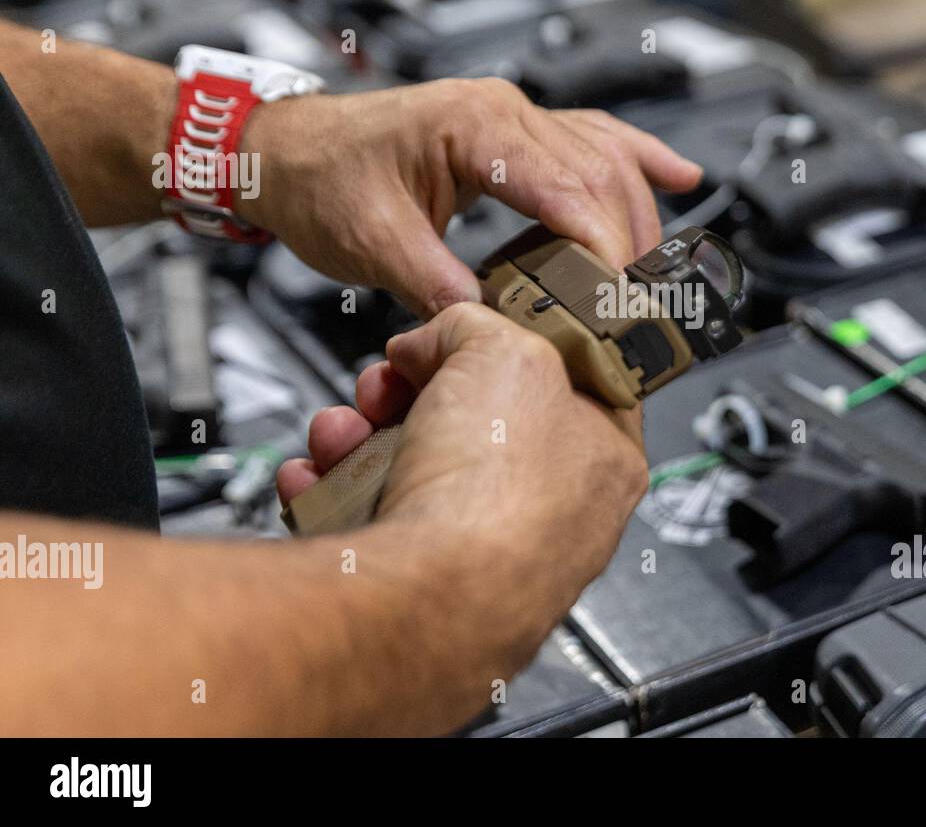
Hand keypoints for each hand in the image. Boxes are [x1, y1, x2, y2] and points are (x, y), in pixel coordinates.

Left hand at [241, 78, 701, 316]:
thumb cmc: (322, 181)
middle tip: (640, 307)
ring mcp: (515, 119)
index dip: (602, 250)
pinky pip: (594, 138)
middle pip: (602, 172)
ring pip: (608, 157)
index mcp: (474, 127)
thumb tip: (492, 326)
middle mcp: (506, 112)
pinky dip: (639, 159)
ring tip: (656, 274)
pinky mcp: (516, 136)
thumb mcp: (372, 243)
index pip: (567, 187)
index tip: (617, 303)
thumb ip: (436, 284)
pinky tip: (679, 175)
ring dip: (639, 215)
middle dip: (630, 242)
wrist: (289, 151)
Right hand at [277, 302, 647, 590]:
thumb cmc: (495, 496)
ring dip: (359, 439)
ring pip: (414, 470)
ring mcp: (488, 556)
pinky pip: (372, 522)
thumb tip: (436, 341)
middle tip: (387, 384)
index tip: (461, 335)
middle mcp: (554, 515)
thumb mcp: (503, 348)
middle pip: (473, 423)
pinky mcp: (424, 588)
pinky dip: (334, 494)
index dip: (505, 345)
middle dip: (410, 393)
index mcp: (604, 458)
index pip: (563, 385)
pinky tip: (316, 478)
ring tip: (341, 432)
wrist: (425, 605)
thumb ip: (473, 325)